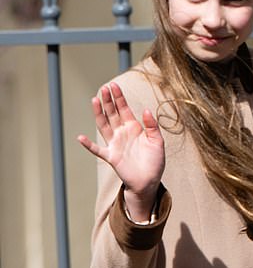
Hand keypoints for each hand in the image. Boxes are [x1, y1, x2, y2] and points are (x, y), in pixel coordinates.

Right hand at [78, 82, 164, 220]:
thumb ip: (152, 127)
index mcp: (134, 128)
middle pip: (112, 114)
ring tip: (94, 100)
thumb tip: (147, 110)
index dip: (119, 98)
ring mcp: (115, 144)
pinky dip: (89, 145)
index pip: (124, 109)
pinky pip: (97, 150)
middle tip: (104, 88)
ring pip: (104, 126)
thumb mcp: (157, 142)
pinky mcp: (111, 157)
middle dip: (108, 101)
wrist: (149, 181)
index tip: (114, 86)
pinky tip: (80, 138)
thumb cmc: (155, 162)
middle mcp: (122, 133)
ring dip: (99, 114)